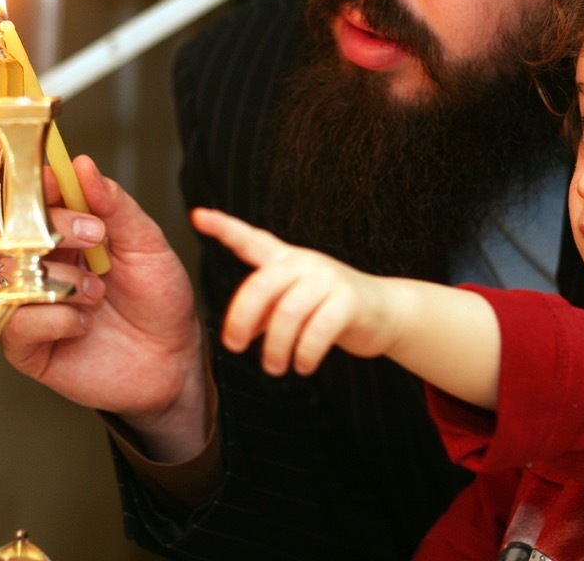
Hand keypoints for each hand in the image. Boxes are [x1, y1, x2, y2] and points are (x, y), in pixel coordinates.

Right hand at [1, 155, 206, 461]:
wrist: (174, 359)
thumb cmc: (160, 301)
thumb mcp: (147, 244)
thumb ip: (115, 206)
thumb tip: (83, 166)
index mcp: (65, 237)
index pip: (31, 202)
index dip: (38, 188)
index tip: (57, 182)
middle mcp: (42, 267)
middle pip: (12, 232)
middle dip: (55, 228)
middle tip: (94, 235)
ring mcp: (31, 305)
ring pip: (11, 277)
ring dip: (62, 280)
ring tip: (98, 293)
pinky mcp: (29, 347)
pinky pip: (18, 323)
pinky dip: (56, 318)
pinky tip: (84, 324)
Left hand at [191, 208, 406, 376]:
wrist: (386, 312)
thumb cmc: (332, 309)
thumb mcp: (294, 305)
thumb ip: (266, 312)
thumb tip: (240, 333)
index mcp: (287, 260)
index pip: (252, 240)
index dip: (224, 228)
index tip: (197, 216)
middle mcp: (305, 263)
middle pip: (261, 286)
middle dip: (241, 319)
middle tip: (235, 346)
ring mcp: (328, 280)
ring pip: (287, 314)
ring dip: (276, 347)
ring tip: (274, 368)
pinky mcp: (348, 302)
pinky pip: (318, 331)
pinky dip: (305, 354)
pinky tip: (302, 366)